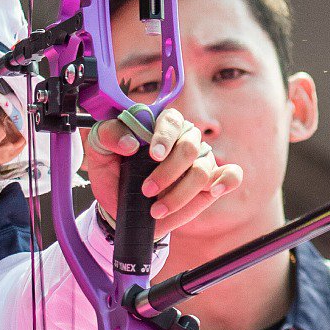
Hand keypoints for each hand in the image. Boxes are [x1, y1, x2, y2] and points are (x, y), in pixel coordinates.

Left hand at [83, 108, 241, 239]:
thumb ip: (106, 135)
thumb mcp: (98, 153)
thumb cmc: (113, 175)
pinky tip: (214, 191)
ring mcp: (200, 161)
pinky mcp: (212, 183)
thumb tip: (130, 141)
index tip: (153, 155)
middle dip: (169, 171)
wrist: (121, 208)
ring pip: (204, 169)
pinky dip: (226, 181)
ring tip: (156, 210)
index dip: (165, 136)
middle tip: (147, 190)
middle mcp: (184, 140)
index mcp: (160, 126)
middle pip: (190, 145)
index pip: (171, 120)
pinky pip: (231, 175)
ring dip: (181, 192)